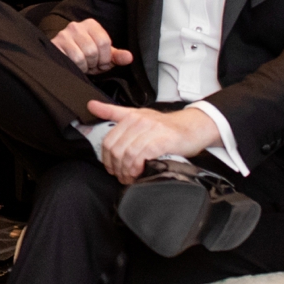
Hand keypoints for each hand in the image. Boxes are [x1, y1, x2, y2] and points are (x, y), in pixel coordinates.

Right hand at [50, 18, 132, 74]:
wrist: (63, 57)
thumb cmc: (84, 55)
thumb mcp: (103, 55)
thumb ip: (117, 56)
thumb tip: (129, 57)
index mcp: (91, 25)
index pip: (104, 42)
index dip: (105, 57)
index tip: (100, 61)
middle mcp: (76, 26)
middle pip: (93, 50)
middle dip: (94, 63)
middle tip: (90, 64)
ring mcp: (64, 35)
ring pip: (82, 56)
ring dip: (84, 66)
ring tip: (82, 64)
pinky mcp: (56, 45)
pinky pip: (72, 60)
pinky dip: (76, 67)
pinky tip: (74, 65)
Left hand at [84, 100, 221, 183]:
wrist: (193, 127)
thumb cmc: (165, 126)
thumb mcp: (137, 115)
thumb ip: (113, 112)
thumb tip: (90, 105)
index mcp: (130, 116)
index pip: (108, 140)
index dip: (107, 159)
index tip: (112, 169)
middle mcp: (139, 121)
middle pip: (116, 149)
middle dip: (116, 167)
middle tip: (122, 177)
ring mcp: (151, 130)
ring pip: (127, 154)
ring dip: (126, 171)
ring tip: (130, 178)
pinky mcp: (163, 140)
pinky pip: (142, 155)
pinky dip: (137, 168)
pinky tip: (140, 173)